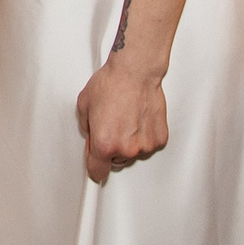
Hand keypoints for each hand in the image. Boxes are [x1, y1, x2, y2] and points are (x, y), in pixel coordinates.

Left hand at [74, 56, 168, 182]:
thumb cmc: (111, 84)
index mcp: (104, 144)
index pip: (97, 172)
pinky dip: (144, 135)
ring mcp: (145, 145)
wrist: (136, 72)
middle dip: (113, 148)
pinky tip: (140, 118)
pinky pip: (148, 144)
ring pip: (133, 153)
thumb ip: (86, 128)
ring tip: (127, 118)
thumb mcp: (84, 106)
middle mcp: (126, 149)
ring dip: (130, 142)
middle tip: (113, 125)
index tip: (96, 164)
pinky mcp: (159, 139)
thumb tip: (91, 136)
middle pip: (116, 161)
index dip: (95, 166)